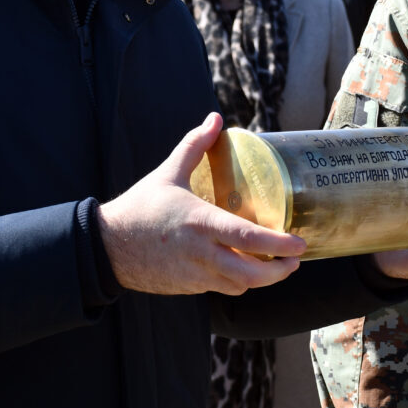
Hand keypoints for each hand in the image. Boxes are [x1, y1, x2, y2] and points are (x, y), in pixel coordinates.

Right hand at [98, 112, 306, 295]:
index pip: (248, 238)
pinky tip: (242, 268)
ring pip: (239, 286)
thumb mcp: (169, 172)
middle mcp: (201, 253)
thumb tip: (215, 119)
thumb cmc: (140, 207)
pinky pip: (220, 288)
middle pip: (252, 274)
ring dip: (260, 280)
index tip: (300, 244)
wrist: (108, 246)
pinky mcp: (188, 287)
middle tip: (295, 260)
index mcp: (200, 222)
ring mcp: (195, 274)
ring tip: (274, 265)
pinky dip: (236, 282)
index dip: (278, 245)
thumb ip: (195, 145)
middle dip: (279, 271)